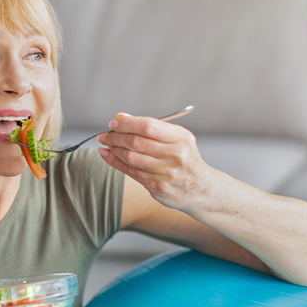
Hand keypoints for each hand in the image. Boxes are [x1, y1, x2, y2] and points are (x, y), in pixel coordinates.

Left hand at [97, 112, 212, 211]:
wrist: (202, 189)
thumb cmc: (185, 158)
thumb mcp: (177, 138)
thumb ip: (151, 127)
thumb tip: (121, 117)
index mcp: (181, 138)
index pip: (148, 126)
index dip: (127, 124)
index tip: (114, 123)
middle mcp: (175, 156)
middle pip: (136, 142)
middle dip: (115, 136)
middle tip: (105, 134)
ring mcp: (166, 173)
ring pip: (130, 158)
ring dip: (113, 149)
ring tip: (106, 144)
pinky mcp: (157, 187)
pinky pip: (130, 172)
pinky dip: (115, 162)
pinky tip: (107, 155)